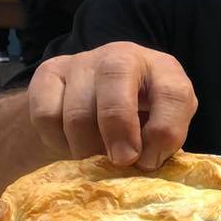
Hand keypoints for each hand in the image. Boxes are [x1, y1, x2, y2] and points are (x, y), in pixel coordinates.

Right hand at [28, 42, 197, 170]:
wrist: (93, 107)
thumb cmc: (138, 122)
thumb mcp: (160, 128)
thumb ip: (161, 144)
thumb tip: (145, 163)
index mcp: (163, 69)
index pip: (174, 93)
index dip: (164, 132)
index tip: (148, 161)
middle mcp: (123, 56)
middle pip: (115, 81)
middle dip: (118, 131)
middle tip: (119, 161)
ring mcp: (83, 61)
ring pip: (78, 110)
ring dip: (86, 147)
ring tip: (94, 157)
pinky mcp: (49, 73)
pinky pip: (47, 115)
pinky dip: (57, 141)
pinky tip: (70, 145)